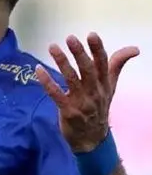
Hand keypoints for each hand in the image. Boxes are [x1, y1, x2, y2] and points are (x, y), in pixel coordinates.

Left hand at [35, 33, 138, 152]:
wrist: (92, 139)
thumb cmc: (98, 107)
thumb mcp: (110, 87)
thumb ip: (116, 65)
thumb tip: (135, 49)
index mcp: (104, 84)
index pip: (103, 64)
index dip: (98, 49)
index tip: (91, 35)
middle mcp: (95, 92)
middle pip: (88, 70)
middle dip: (80, 53)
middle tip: (70, 38)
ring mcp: (82, 103)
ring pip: (72, 80)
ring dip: (62, 62)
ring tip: (53, 47)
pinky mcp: (68, 111)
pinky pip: (56, 95)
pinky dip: (47, 82)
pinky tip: (38, 70)